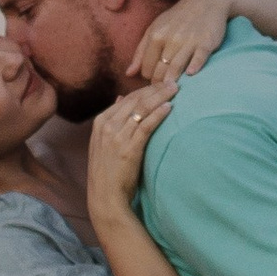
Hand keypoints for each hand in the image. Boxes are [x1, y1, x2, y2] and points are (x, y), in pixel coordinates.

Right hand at [84, 80, 175, 215]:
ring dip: (160, 96)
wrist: (105, 195)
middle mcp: (107, 126)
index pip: (128, 98)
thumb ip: (113, 120)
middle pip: (136, 100)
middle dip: (156, 88)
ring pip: (142, 109)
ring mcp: (117, 136)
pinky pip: (146, 125)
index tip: (161, 83)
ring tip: (175, 89)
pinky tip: (169, 107)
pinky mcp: (129, 148)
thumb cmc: (108, 171)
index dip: (147, 89)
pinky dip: (158, 114)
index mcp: (101, 122)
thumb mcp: (104, 142)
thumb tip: (122, 98)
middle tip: (173, 80)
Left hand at [132, 0, 231, 86]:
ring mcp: (188, 41)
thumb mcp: (155, 29)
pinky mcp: (205, 43)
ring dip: (172, 81)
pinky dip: (193, 67)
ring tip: (171, 89)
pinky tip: (190, 75)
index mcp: (156, 36)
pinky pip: (198, 59)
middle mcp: (170, 39)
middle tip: (162, 90)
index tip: (153, 82)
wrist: (206, 2)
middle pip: (160, 71)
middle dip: (159, 83)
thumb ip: (141, 52)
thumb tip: (129, 73)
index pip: (146, 67)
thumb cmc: (177, 18)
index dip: (148, 78)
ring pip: (176, 67)